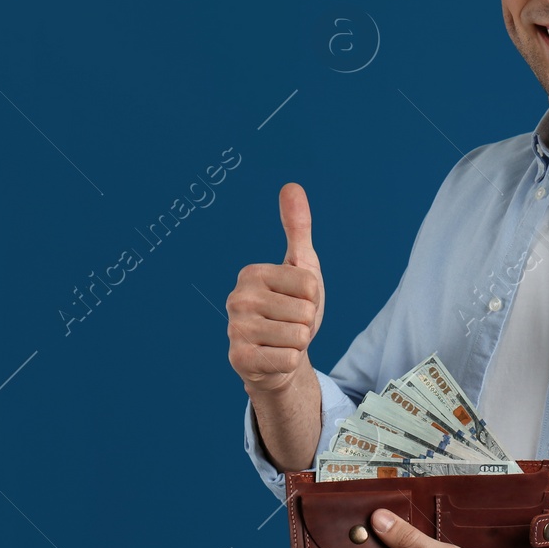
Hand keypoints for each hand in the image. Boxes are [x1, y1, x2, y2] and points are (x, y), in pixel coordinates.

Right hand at [226, 182, 324, 393]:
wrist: (277, 357)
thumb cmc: (291, 309)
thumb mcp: (302, 266)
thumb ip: (297, 227)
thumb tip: (291, 186)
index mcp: (252, 273)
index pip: (310, 284)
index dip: (312, 298)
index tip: (296, 301)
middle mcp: (238, 298)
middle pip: (306, 310)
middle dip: (306, 322)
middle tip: (289, 324)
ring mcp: (236, 330)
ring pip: (300, 335)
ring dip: (299, 343)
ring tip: (283, 340)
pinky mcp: (240, 359)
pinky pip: (290, 358)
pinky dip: (290, 361)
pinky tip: (275, 358)